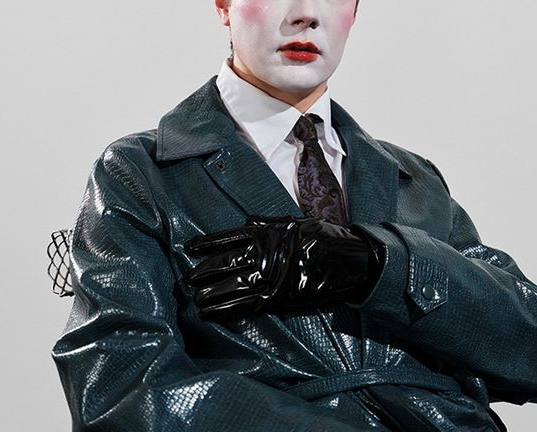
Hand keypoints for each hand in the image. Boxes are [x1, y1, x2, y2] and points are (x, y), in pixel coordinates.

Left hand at [185, 216, 383, 319]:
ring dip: (210, 293)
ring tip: (195, 298)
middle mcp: (263, 254)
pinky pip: (245, 305)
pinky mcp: (278, 298)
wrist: (348, 258)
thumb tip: (247, 222)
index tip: (189, 247)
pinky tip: (209, 313)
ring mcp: (270, 277)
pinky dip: (224, 309)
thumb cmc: (324, 236)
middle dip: (204, 271)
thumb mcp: (295, 222)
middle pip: (225, 263)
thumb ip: (269, 224)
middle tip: (188, 278)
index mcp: (266, 233)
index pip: (228, 238)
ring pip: (231, 286)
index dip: (207, 243)